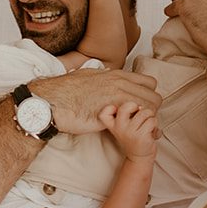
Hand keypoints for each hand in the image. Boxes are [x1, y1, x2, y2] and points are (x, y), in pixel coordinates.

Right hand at [32, 68, 160, 133]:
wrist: (51, 102)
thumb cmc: (64, 92)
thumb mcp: (86, 75)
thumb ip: (99, 75)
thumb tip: (104, 73)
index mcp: (115, 74)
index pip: (149, 82)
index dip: (148, 95)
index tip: (142, 107)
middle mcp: (121, 82)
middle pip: (155, 95)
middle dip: (152, 110)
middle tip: (143, 121)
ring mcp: (118, 96)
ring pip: (151, 107)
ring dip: (147, 120)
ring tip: (138, 129)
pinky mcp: (114, 112)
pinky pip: (139, 119)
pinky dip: (140, 128)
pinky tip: (133, 134)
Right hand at [100, 101, 159, 159]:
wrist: (139, 156)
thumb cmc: (134, 138)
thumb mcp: (125, 127)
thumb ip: (129, 115)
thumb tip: (140, 107)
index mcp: (114, 126)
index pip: (103, 114)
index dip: (110, 108)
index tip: (117, 110)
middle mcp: (120, 129)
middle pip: (127, 106)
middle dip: (138, 107)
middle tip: (140, 115)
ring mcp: (131, 133)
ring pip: (145, 112)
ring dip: (151, 116)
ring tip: (148, 125)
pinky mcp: (142, 137)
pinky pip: (152, 121)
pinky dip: (155, 125)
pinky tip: (152, 131)